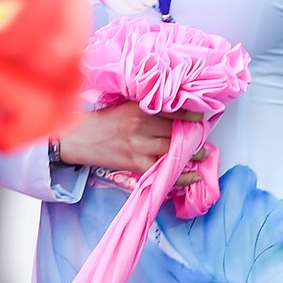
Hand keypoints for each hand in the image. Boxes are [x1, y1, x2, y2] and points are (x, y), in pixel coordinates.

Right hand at [55, 102, 206, 183]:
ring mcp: (139, 146)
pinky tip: (192, 176)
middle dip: (194, 136)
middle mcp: (141, 126)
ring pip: (173, 150)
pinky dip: (180, 175)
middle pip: (176, 131)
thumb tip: (174, 110)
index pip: (172, 110)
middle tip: (204, 138)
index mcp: (139, 108)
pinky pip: (163, 170)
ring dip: (191, 154)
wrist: (79, 139)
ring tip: (202, 154)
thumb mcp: (125, 106)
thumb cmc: (103, 121)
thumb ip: (147, 107)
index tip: (201, 118)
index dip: (191, 115)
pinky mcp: (136, 164)